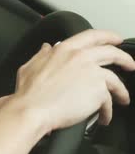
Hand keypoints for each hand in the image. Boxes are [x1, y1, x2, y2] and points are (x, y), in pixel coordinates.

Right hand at [13, 30, 134, 131]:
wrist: (32, 111)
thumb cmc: (28, 93)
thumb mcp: (29, 67)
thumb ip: (41, 55)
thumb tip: (45, 48)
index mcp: (66, 50)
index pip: (93, 36)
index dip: (108, 36)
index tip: (116, 40)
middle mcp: (82, 58)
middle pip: (112, 53)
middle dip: (125, 59)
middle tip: (130, 65)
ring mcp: (92, 73)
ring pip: (115, 80)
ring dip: (121, 90)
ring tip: (123, 99)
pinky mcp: (98, 91)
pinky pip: (108, 101)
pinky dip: (107, 111)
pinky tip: (104, 117)